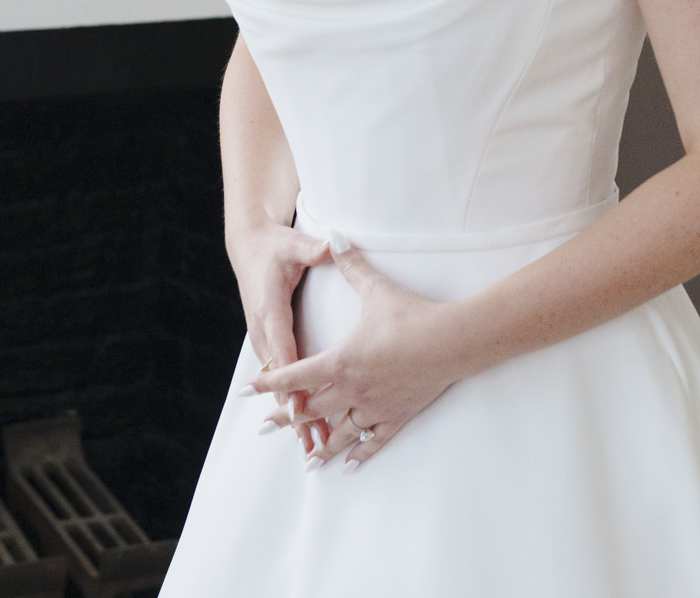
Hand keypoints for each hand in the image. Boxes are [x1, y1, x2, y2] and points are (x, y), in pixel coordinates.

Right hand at [226, 219, 330, 444]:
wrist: (248, 247)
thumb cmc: (273, 247)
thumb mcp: (293, 245)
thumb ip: (312, 249)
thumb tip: (329, 246)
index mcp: (270, 310)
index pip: (283, 351)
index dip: (293, 381)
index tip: (302, 406)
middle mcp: (264, 331)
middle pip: (282, 380)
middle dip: (297, 413)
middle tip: (313, 445)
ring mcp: (264, 338)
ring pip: (281, 385)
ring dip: (295, 415)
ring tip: (311, 448)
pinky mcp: (269, 341)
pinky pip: (281, 378)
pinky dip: (292, 401)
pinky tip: (303, 424)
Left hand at [249, 231, 470, 472]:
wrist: (451, 341)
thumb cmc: (412, 316)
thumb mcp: (377, 289)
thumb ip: (351, 265)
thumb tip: (335, 235)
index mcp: (339, 361)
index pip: (294, 374)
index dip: (268, 382)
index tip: (247, 391)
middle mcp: (351, 389)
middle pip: (310, 409)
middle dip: (286, 418)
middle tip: (266, 428)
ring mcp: (373, 407)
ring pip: (338, 432)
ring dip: (319, 444)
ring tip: (306, 459)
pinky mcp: (396, 416)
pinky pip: (373, 441)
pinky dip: (359, 453)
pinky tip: (349, 465)